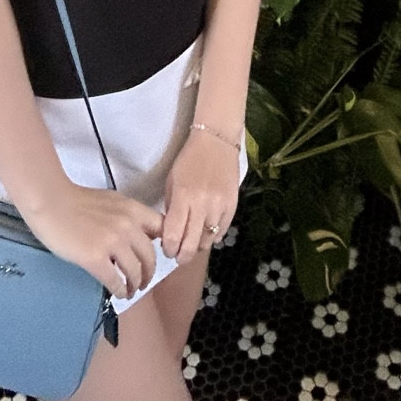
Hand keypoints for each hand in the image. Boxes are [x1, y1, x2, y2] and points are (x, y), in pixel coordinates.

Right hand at [24, 181, 164, 299]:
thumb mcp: (111, 201)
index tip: (158, 256)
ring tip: (131, 290)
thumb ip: (127, 216)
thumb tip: (139, 235)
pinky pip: (115, 280)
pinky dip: (120, 290)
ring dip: (135, 284)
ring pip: (135, 271)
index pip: (162, 229)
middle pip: (150, 256)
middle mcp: (128, 226)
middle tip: (144, 281)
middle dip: (149, 273)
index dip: (164, 245)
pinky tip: (118, 293)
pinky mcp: (95, 258)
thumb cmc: (76, 201)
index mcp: (133, 209)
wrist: (50, 202)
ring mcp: (112, 242)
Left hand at [161, 127, 240, 262]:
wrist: (217, 143)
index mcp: (183, 198)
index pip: (173, 235)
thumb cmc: (189, 161)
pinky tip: (205, 232)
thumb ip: (171, 209)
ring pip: (207, 242)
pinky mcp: (232, 207)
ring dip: (197, 246)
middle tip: (178, 257)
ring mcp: (220, 208)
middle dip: (182, 256)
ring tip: (192, 242)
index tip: (167, 250)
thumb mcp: (172, 182)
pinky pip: (221, 233)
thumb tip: (170, 234)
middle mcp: (202, 206)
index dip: (168, 248)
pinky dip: (212, 236)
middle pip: (191, 245)